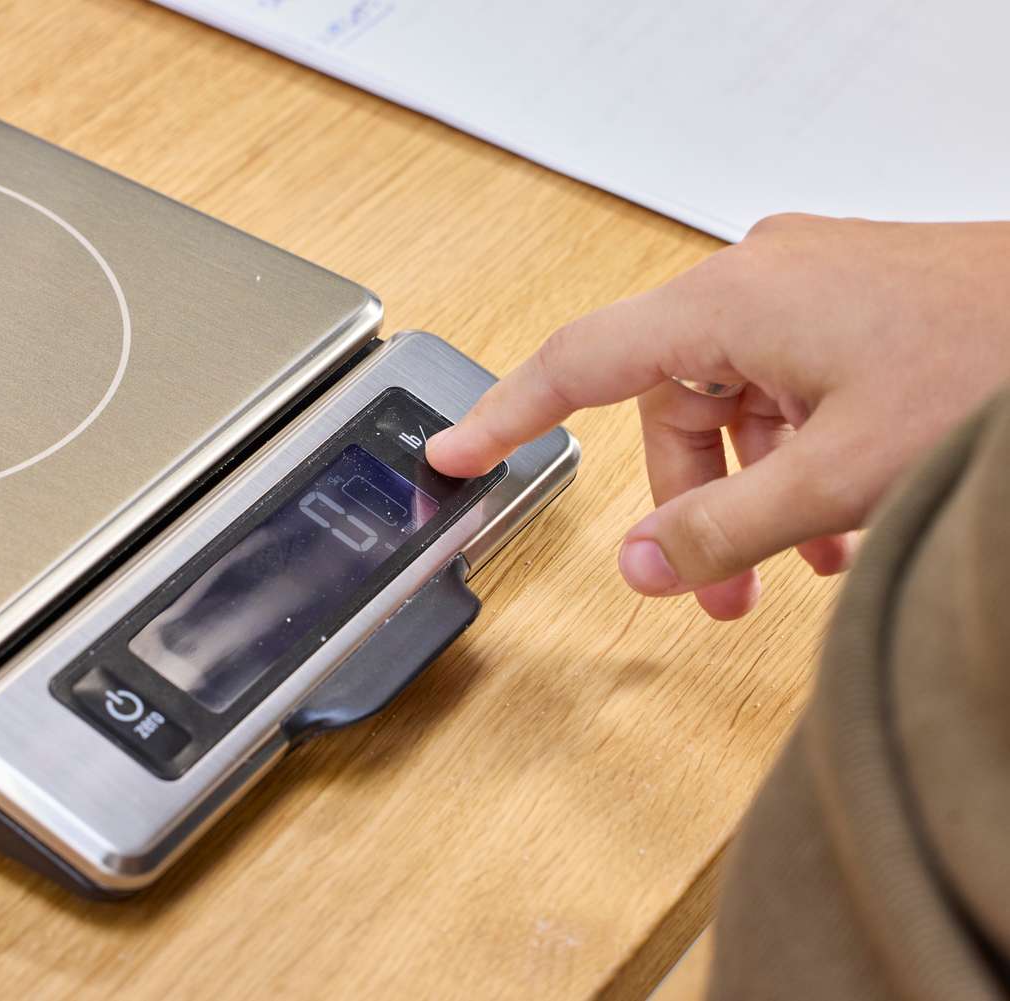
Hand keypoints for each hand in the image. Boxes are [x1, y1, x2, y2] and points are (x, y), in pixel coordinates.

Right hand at [427, 215, 1009, 618]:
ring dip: (753, 489)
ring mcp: (807, 284)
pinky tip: (842, 514)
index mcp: (728, 302)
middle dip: (688, 504)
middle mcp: (757, 279)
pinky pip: (787, 385)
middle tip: (711, 590)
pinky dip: (798, 454)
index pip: (576, 363)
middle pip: (669, 404)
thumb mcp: (841, 474)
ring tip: (802, 564)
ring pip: (734, 402)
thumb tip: (642, 566)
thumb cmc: (991, 362)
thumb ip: (725, 528)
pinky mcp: (850, 299)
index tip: (450, 451)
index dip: (504, 414)